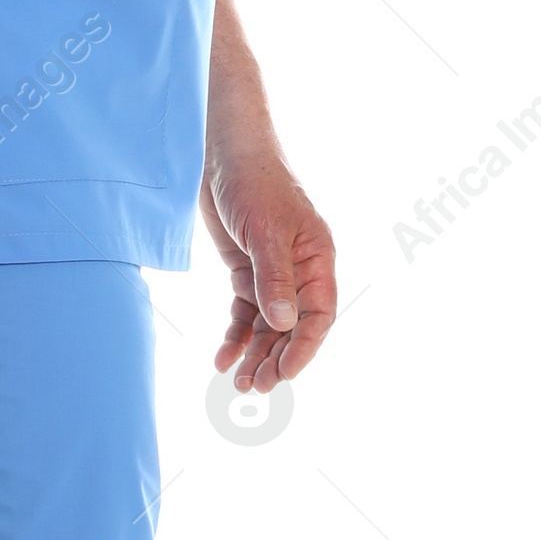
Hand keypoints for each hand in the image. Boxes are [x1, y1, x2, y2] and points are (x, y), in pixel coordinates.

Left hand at [200, 156, 335, 392]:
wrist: (221, 151)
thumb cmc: (254, 181)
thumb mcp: (265, 231)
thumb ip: (274, 278)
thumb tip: (285, 325)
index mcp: (317, 259)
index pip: (319, 315)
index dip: (305, 348)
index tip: (285, 375)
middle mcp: (299, 270)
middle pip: (293, 327)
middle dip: (275, 359)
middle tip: (255, 388)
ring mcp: (271, 272)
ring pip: (268, 325)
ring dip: (255, 354)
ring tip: (238, 384)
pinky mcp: (246, 270)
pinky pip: (245, 312)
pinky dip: (235, 335)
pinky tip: (222, 358)